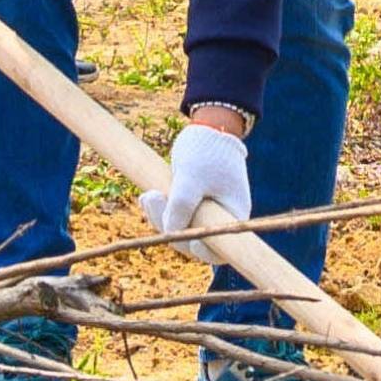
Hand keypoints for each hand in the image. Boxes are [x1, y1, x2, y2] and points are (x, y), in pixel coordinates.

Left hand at [140, 115, 256, 248]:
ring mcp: (206, 213)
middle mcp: (221, 218)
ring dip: (160, 216)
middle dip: (169, 225)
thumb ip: (181, 205)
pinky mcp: (194, 205)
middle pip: (193, 239)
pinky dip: (161, 210)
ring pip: (180, 229)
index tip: (191, 241)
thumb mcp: (191, 177)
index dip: (203, 251)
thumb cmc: (205, 151)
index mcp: (232, 214)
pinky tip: (148, 196)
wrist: (207, 128)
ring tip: (147, 195)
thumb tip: (169, 233)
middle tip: (151, 197)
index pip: (221, 250)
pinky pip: (175, 217)